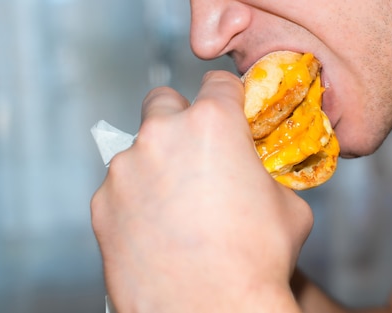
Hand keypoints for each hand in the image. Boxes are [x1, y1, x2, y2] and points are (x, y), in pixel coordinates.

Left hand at [91, 71, 311, 311]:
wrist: (212, 312)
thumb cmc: (257, 260)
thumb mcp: (289, 206)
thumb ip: (268, 175)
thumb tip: (260, 177)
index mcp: (213, 124)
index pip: (218, 84)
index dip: (229, 100)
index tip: (230, 116)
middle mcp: (162, 136)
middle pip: (164, 103)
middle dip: (180, 120)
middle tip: (197, 155)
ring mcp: (125, 170)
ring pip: (139, 149)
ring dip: (157, 165)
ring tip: (178, 207)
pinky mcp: (102, 205)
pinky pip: (120, 189)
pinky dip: (136, 200)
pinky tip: (157, 231)